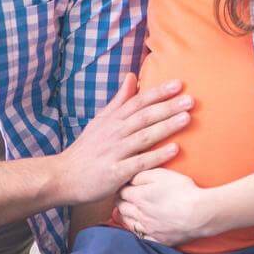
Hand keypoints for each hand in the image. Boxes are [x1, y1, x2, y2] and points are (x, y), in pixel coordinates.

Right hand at [52, 75, 191, 205]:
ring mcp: (114, 152)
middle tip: (191, 99)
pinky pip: (139, 163)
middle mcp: (114, 133)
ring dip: (166, 127)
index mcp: (112, 120)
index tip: (179, 84)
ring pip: (144, 136)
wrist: (63, 177)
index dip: (158, 92)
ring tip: (187, 118)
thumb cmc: (86, 150)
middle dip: (168, 107)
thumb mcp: (100, 121)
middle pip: (144, 116)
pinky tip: (175, 150)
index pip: (138, 101)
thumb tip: (132, 76)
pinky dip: (157, 156)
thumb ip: (119, 100)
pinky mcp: (115, 172)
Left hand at [116, 168, 215, 247]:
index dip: (122, 187)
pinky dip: (138, 231)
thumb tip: (131, 179)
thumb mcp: (162, 174)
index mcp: (138, 197)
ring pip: (129, 224)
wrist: (200, 213)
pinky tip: (142, 227)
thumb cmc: (183, 190)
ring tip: (129, 211)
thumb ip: (142, 175)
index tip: (125, 184)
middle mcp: (140, 215)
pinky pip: (142, 237)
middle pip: (122, 208)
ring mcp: (149, 229)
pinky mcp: (159, 240)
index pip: (121, 192)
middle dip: (121, 201)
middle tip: (124, 197)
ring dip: (126, 216)